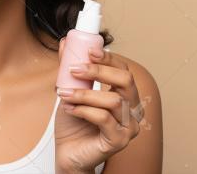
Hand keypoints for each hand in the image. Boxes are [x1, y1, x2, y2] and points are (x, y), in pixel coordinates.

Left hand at [54, 37, 144, 172]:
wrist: (67, 153)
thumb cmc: (74, 124)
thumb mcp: (71, 91)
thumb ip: (71, 68)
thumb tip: (65, 43)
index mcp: (125, 96)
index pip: (123, 70)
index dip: (109, 58)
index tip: (89, 50)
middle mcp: (132, 110)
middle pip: (125, 80)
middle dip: (99, 71)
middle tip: (75, 69)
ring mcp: (128, 127)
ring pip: (112, 100)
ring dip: (84, 94)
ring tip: (65, 94)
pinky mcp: (119, 141)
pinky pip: (104, 119)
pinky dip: (84, 110)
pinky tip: (71, 109)